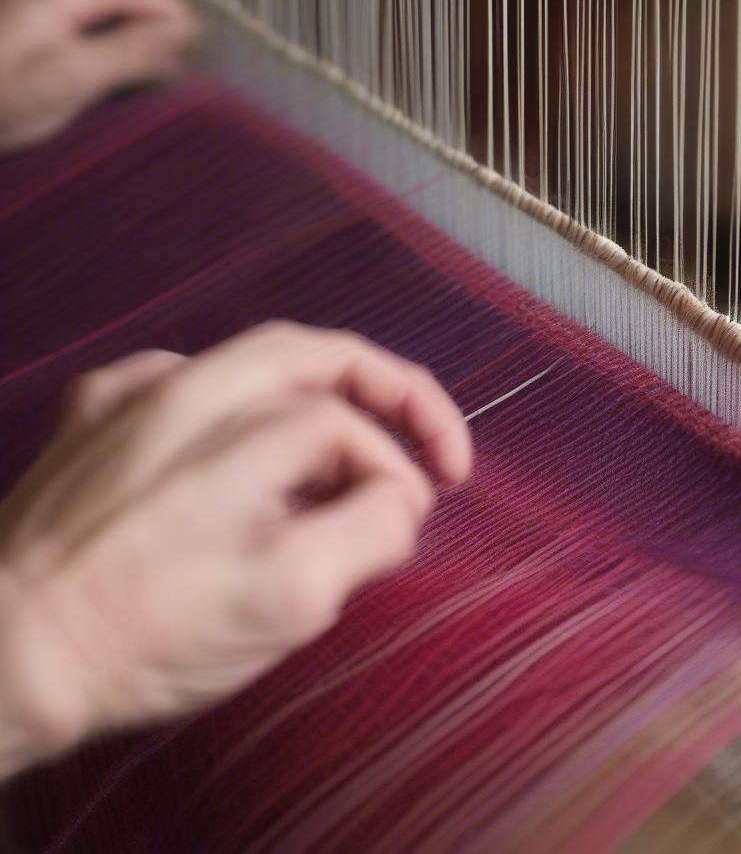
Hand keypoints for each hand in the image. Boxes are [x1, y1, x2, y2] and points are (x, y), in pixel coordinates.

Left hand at [0, 0, 198, 149]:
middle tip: (192, 75)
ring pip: (124, 7)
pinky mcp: (49, 9)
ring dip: (146, 39)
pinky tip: (131, 72)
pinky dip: (123, 41)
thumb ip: (132, 52)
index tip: (211, 61)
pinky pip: (104, 16)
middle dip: (167, 31)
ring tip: (166, 78)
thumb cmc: (4, 94)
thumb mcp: (74, 77)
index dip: (184, 26)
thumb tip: (187, 35)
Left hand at [0, 322, 471, 777]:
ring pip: (254, 359)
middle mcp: (185, 391)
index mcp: (239, 435)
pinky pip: (186, 378)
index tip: (415, 518)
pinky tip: (243, 435)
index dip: (401, 470)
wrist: (2, 657)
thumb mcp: (287, 600)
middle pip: (314, 353)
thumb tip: (398, 496)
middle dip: (387, 387)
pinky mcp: (90, 413)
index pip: (352, 428)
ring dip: (321, 389)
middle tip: (428, 436)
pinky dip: (239, 400)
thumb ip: (367, 531)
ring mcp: (130, 395)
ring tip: (352, 436)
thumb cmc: (148, 638)